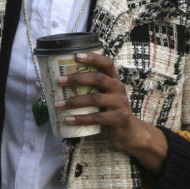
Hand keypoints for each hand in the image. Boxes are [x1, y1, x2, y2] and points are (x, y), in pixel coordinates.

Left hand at [55, 52, 167, 173]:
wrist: (130, 132)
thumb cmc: (110, 111)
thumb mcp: (104, 97)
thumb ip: (90, 90)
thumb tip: (60, 85)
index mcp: (114, 80)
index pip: (107, 63)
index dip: (93, 58)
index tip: (76, 55)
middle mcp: (118, 88)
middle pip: (99, 78)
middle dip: (77, 78)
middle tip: (59, 81)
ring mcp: (121, 103)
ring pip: (95, 99)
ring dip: (74, 101)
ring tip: (58, 104)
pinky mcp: (120, 118)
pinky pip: (97, 118)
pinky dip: (81, 119)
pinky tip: (68, 119)